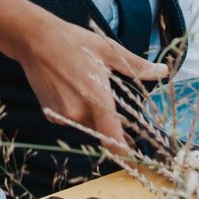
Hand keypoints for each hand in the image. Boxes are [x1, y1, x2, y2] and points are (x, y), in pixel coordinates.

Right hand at [20, 16, 166, 153]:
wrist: (35, 40)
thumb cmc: (74, 42)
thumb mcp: (108, 51)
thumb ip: (136, 66)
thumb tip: (163, 71)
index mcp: (96, 98)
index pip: (113, 138)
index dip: (125, 152)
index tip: (135, 158)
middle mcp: (78, 112)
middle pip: (102, 130)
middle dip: (111, 124)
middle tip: (118, 112)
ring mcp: (62, 115)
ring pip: (86, 124)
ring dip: (93, 116)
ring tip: (89, 90)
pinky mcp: (50, 114)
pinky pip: (71, 119)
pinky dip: (76, 111)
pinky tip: (72, 90)